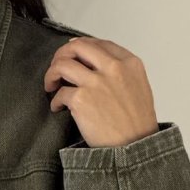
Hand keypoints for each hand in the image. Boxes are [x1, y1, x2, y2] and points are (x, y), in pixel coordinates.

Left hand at [43, 35, 158, 147]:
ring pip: (62, 65)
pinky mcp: (81, 99)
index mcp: (129, 63)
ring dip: (51, 74)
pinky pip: (59, 92)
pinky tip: (59, 107)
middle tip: (56, 67)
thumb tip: (93, 61)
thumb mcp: (138, 86)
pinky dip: (55, 101)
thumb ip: (120, 70)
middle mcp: (113, 68)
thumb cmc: (136, 123)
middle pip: (77, 47)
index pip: (99, 43)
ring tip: (51, 86)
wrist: (134, 147)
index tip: (72, 54)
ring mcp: (96, 82)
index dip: (80, 47)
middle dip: (61, 55)